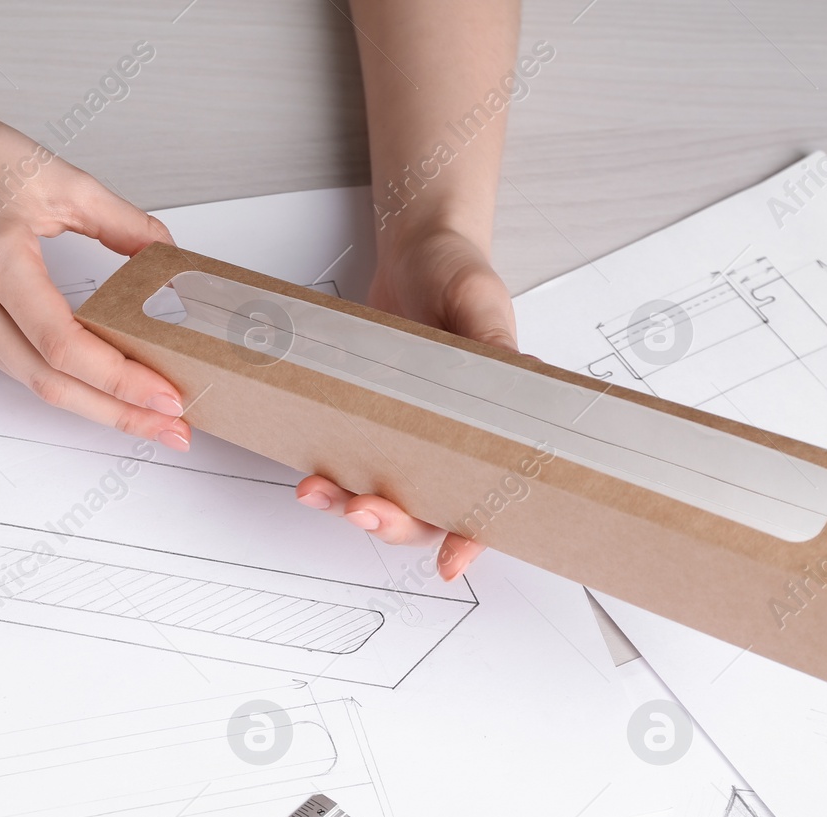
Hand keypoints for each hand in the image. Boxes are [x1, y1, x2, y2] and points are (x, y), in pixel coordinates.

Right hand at [0, 106, 190, 450]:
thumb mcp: (60, 178)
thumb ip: (122, 222)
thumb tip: (169, 259)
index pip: (62, 344)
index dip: (118, 378)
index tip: (166, 395)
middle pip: (49, 382)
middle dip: (117, 412)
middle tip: (173, 429)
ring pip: (33, 383)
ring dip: (95, 403)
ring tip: (147, 414)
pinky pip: (17, 365)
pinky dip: (64, 381)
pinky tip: (102, 385)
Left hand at [295, 225, 517, 579]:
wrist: (416, 246)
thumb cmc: (458, 270)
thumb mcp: (480, 300)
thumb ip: (493, 343)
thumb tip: (516, 377)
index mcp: (494, 421)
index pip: (490, 495)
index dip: (472, 536)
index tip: (453, 560)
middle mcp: (449, 436)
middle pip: (427, 512)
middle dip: (393, 524)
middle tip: (363, 510)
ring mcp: (406, 430)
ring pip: (383, 495)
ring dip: (349, 505)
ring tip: (318, 491)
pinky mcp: (367, 417)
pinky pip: (351, 460)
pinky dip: (330, 473)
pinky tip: (309, 472)